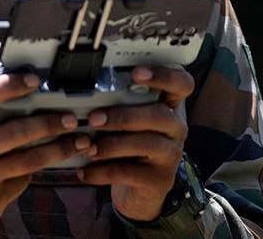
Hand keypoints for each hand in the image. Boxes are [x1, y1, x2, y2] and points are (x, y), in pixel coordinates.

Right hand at [0, 45, 91, 236]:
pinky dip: (39, 169)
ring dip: (57, 149)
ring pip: (26, 161)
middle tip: (70, 117)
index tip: (34, 80)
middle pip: (12, 133)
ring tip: (78, 141)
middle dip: (47, 123)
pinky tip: (53, 160)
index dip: (8, 86)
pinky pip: (23, 180)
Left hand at [78, 65, 195, 221]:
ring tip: (89, 148)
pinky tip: (85, 171)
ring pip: (147, 144)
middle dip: (124, 116)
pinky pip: (131, 173)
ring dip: (112, 144)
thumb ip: (115, 103)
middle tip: (94, 119)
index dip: (163, 76)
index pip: (181, 84)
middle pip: (160, 115)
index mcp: (168, 106)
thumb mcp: (125, 120)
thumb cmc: (128, 144)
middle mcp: (175, 128)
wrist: (138, 188)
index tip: (136, 74)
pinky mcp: (160, 180)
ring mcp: (171, 155)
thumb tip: (81, 90)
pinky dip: (103, 171)